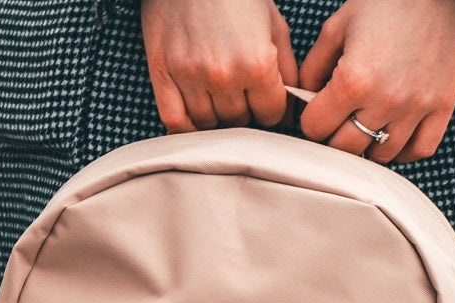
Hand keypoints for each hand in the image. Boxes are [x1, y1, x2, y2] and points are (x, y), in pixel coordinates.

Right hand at [140, 0, 300, 131]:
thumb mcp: (274, 24)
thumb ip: (286, 68)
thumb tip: (292, 104)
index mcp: (256, 63)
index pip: (271, 115)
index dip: (272, 109)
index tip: (266, 101)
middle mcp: (223, 75)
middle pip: (239, 122)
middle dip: (245, 112)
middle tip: (241, 94)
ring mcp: (190, 76)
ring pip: (209, 125)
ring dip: (217, 118)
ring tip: (219, 98)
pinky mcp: (162, 73)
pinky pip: (175, 120)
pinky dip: (186, 126)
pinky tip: (195, 119)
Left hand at [297, 0, 454, 163]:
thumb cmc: (389, 2)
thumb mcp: (338, 26)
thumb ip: (313, 66)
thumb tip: (305, 96)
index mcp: (353, 80)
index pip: (315, 127)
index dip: (311, 120)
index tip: (317, 111)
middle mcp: (384, 100)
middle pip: (346, 148)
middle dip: (335, 136)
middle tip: (338, 121)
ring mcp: (416, 108)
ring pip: (381, 154)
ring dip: (368, 145)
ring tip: (366, 125)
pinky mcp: (442, 108)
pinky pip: (420, 150)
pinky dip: (404, 150)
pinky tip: (394, 136)